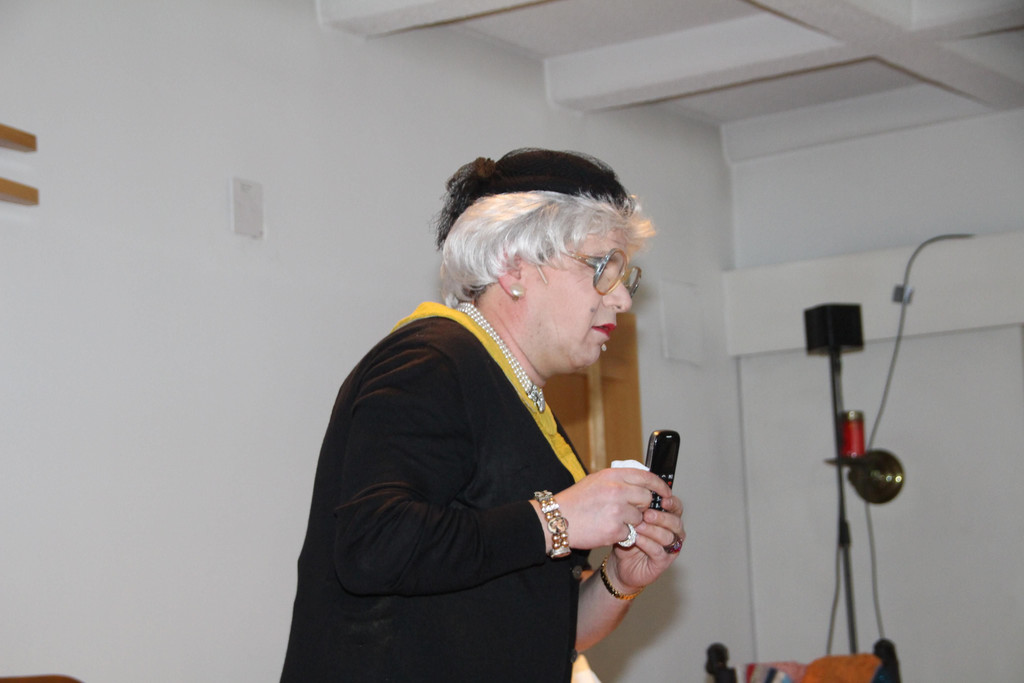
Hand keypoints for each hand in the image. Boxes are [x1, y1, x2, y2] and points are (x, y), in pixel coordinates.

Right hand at [553, 467, 674, 550]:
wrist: (556, 521)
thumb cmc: (575, 501)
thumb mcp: (596, 481)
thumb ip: (619, 480)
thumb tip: (643, 482)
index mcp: (612, 475)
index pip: (647, 477)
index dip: (659, 486)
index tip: (665, 493)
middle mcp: (616, 490)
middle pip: (646, 499)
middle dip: (641, 507)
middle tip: (628, 510)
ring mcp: (616, 511)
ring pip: (639, 518)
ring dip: (630, 522)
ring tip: (611, 520)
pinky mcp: (615, 530)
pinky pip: (630, 533)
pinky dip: (621, 534)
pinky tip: (606, 529)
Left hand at [605, 492, 684, 592]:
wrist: (620, 563)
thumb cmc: (628, 536)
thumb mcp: (632, 518)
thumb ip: (637, 507)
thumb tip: (634, 493)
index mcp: (669, 518)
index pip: (676, 507)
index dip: (672, 502)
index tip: (663, 499)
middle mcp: (673, 533)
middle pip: (676, 522)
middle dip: (662, 517)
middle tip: (648, 514)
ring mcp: (670, 548)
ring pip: (667, 536)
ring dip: (653, 530)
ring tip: (639, 526)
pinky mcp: (663, 562)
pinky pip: (658, 551)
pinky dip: (647, 543)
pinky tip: (637, 538)